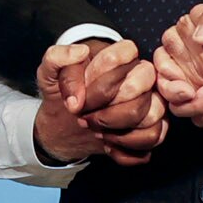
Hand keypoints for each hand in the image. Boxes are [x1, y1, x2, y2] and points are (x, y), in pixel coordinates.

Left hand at [34, 39, 168, 165]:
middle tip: (83, 118)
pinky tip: (107, 145)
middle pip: (138, 92)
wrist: (65, 122)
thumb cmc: (64, 92)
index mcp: (121, 55)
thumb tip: (79, 53)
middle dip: (105, 113)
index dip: (99, 84)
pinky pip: (152, 139)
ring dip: (117, 132)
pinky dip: (126, 149)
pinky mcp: (152, 126)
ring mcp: (151, 101)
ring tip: (96, 131)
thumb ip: (56, 57)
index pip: (124, 57)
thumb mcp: (50, 73)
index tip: (78, 100)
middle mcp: (142, 76)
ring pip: (150, 117)